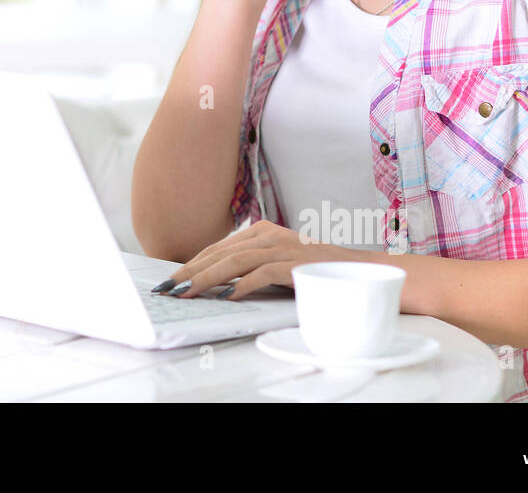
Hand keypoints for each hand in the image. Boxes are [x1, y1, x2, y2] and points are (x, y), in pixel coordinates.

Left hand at [151, 219, 359, 298]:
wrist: (360, 271)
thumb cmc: (313, 271)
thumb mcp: (276, 263)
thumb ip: (249, 266)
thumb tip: (214, 285)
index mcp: (261, 232)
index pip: (217, 248)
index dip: (191, 263)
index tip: (169, 279)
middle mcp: (269, 235)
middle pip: (220, 253)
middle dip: (190, 271)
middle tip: (168, 288)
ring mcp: (283, 247)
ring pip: (235, 261)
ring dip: (207, 278)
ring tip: (187, 292)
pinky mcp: (297, 263)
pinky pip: (264, 273)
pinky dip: (245, 284)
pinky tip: (229, 296)